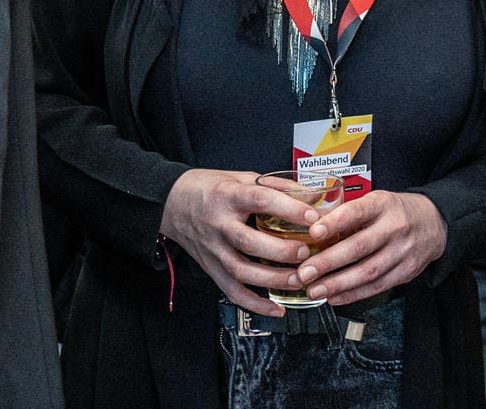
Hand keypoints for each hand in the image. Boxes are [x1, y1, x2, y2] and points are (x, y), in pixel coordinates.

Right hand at [160, 168, 322, 317]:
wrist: (171, 202)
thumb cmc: (210, 189)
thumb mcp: (241, 177)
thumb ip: (277, 187)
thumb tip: (313, 195)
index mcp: (228, 196)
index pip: (259, 200)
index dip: (288, 209)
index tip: (312, 217)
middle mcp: (218, 224)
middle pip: (249, 242)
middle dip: (281, 251)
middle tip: (306, 252)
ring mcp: (213, 249)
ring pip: (241, 271)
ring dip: (273, 280)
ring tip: (298, 279)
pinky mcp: (211, 268)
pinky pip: (232, 291)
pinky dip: (255, 304)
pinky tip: (276, 308)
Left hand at [295, 190, 446, 306]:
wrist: (433, 223)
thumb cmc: (395, 212)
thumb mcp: (374, 201)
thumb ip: (348, 214)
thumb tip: (311, 228)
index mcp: (382, 205)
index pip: (356, 212)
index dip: (334, 223)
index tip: (313, 232)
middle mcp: (394, 228)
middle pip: (360, 247)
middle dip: (329, 262)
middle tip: (305, 272)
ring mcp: (402, 252)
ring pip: (368, 271)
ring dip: (338, 284)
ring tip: (315, 289)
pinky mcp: (406, 272)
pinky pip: (377, 286)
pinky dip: (354, 294)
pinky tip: (335, 297)